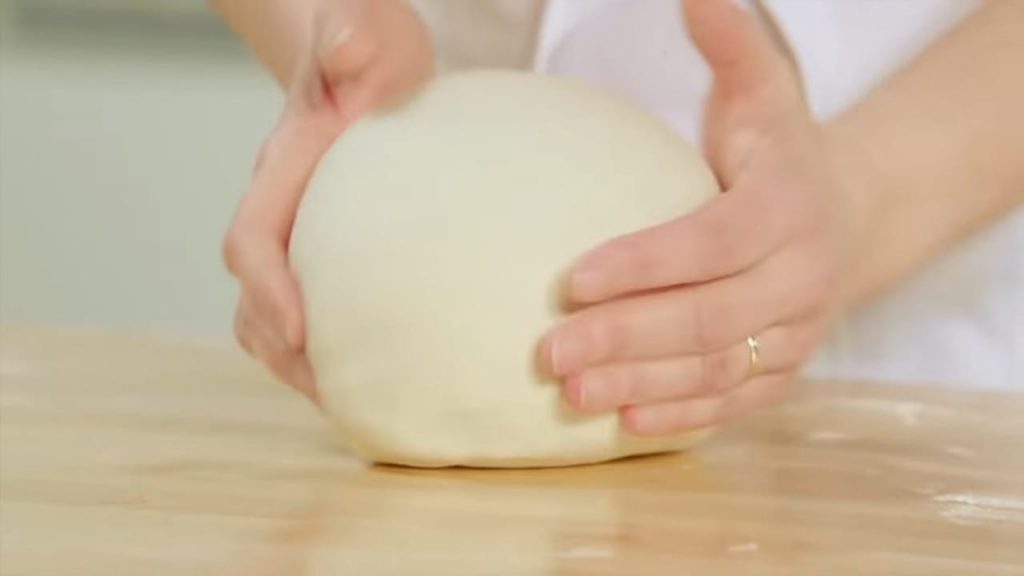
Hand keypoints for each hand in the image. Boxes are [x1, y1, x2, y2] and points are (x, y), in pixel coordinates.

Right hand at [223, 0, 432, 400]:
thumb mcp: (367, 35)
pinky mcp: (326, 249)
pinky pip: (312, 306)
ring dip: (299, 363)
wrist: (365, 55)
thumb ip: (352, 40)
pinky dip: (329, 347)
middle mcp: (281, 208)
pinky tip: (377, 368)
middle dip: (282, 351)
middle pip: (251, 297)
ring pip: (271, 314)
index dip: (268, 291)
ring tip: (352, 402)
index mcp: (284, 168)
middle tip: (333, 395)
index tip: (302, 334)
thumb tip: (350, 48)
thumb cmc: (367, 49)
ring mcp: (300, 233)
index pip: (253, 240)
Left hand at [542, 0, 853, 434]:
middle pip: (710, 317)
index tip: (569, 279)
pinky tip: (623, 423)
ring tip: (571, 394)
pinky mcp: (784, 370)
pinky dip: (681, 415)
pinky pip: (734, 401)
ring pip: (718, 368)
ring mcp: (796, 332)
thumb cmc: (779, 153)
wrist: (848, 215)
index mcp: (789, 207)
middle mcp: (801, 276)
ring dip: (642, 386)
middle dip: (626, 338)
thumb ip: (729, 47)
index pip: (713, 241)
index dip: (645, 263)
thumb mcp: (763, 93)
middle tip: (548, 352)